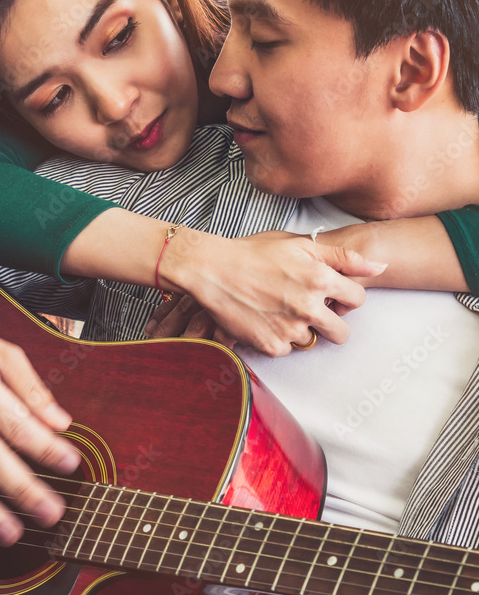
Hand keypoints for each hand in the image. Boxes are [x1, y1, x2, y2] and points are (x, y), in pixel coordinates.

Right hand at [158, 230, 386, 355]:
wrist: (212, 270)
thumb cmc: (253, 253)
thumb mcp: (300, 245)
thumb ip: (343, 257)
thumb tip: (381, 266)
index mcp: (320, 279)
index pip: (358, 300)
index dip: (346, 297)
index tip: (332, 295)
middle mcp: (308, 307)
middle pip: (341, 333)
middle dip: (331, 323)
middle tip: (309, 309)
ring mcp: (289, 329)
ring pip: (310, 340)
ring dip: (300, 329)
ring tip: (278, 308)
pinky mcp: (271, 345)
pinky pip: (286, 349)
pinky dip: (278, 338)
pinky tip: (264, 318)